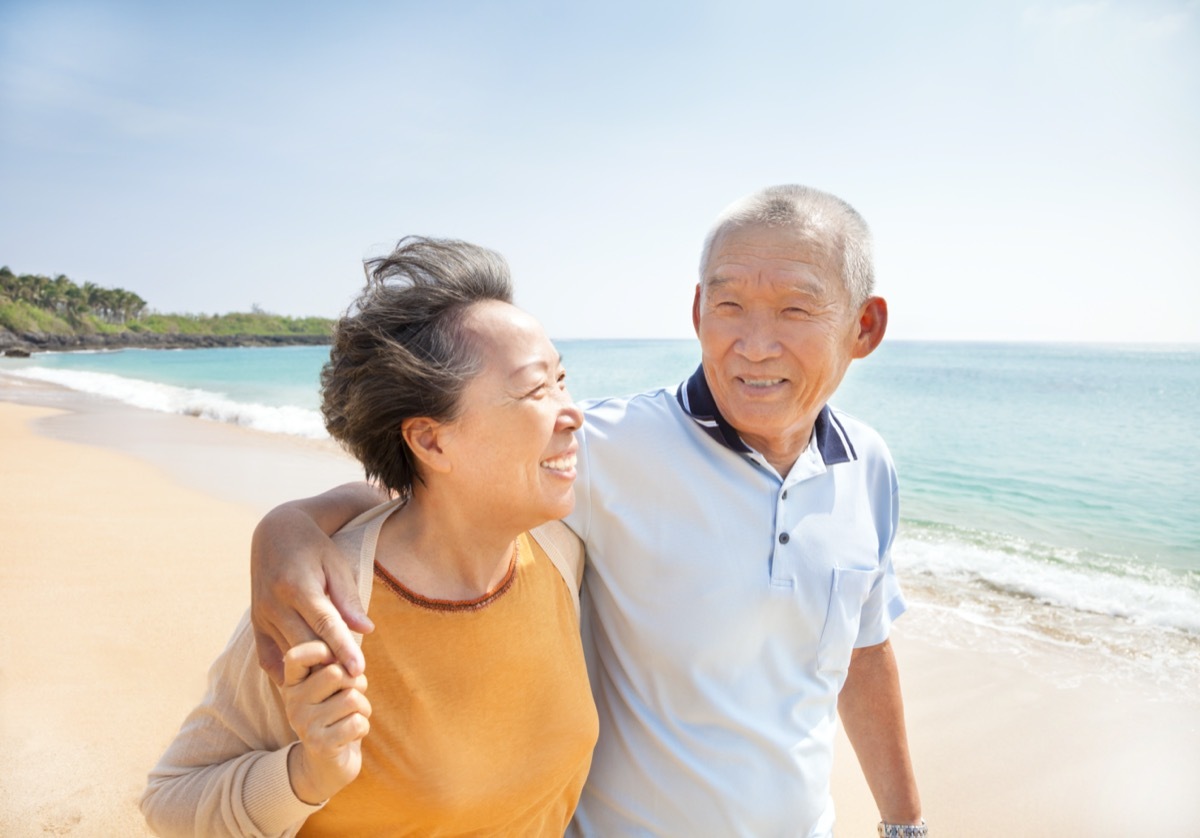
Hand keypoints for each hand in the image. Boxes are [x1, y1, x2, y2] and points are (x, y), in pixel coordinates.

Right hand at [251, 496, 375, 683]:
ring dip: (312, 670)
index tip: (359, 670)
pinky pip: (268, 659)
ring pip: (289, 654)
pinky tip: (305, 681)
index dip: (343, 649)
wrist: (276, 533)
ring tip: (338, 682)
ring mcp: (261, 617)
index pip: (325, 625)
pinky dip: (286, 672)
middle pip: (305, 645)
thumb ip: (348, 599)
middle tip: (355, 681)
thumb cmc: (314, 549)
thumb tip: (367, 630)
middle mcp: (275, 604)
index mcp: (298, 587)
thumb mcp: (336, 565)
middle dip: (330, 665)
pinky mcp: (256, 625)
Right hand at [283, 641, 370, 804]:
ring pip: (352, 698)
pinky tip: (351, 735)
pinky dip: (363, 727)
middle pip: (337, 673)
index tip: (338, 660)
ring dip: (363, 708)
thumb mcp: (331, 687)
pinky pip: (357, 722)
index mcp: (293, 683)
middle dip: (357, 683)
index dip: (322, 651)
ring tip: (353, 717)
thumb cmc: (336, 715)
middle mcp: (293, 702)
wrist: (326, 765)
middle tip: (354, 696)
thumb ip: (336, 664)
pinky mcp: (319, 744)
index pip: (296, 655)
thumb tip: (351, 643)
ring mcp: (304, 724)